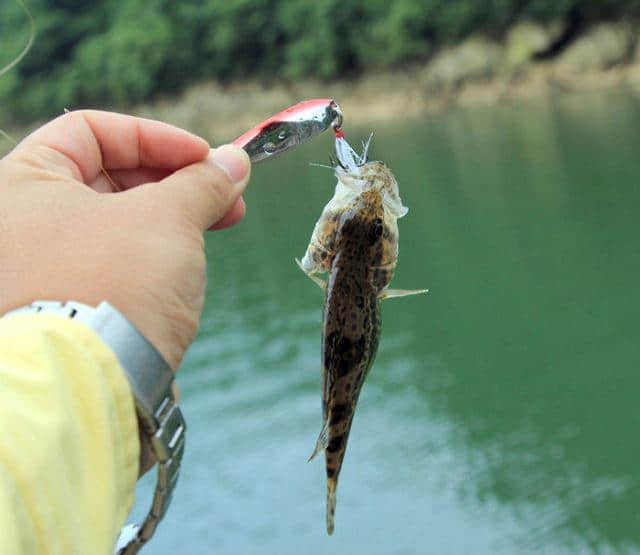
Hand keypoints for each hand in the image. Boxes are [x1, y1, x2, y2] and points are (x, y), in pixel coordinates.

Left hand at [0, 110, 250, 368]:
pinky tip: (191, 262)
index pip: (92, 131)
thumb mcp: (168, 217)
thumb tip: (234, 162)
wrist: (90, 386)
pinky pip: (118, 260)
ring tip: (223, 222)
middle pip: (109, 177)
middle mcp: (22, 223)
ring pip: (120, 222)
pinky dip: (157, 252)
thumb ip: (203, 181)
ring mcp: (45, 266)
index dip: (157, 138)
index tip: (206, 158)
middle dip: (177, 181)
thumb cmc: (114, 285)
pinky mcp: (71, 303)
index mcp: (23, 183)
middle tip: (228, 193)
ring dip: (175, 216)